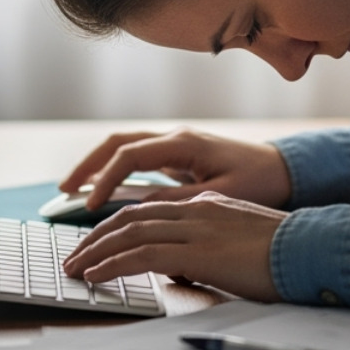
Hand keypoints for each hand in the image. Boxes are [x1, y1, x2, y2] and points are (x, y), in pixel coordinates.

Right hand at [59, 128, 291, 211]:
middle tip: (63, 190)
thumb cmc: (260, 182)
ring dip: (97, 165)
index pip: (130, 155)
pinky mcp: (178, 157)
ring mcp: (175, 146)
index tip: (90, 205)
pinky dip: (114, 171)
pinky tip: (103, 191)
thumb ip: (179, 202)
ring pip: (124, 147)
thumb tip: (140, 210)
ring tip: (72, 190)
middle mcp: (175, 138)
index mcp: (184, 144)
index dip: (105, 179)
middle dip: (88, 164)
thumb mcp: (220, 197)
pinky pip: (137, 159)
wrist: (286, 169)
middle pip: (118, 143)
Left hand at [62, 192, 285, 301]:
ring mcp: (196, 228)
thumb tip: (181, 266)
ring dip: (95, 251)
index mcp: (208, 205)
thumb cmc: (285, 253)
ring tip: (74, 268)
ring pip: (129, 233)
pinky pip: (141, 255)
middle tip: (74, 256)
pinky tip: (96, 276)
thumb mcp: (240, 242)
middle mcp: (197, 209)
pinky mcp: (196, 251)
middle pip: (131, 217)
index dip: (118, 227)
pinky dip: (112, 264)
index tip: (97, 244)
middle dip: (97, 237)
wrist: (311, 250)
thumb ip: (208, 246)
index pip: (150, 211)